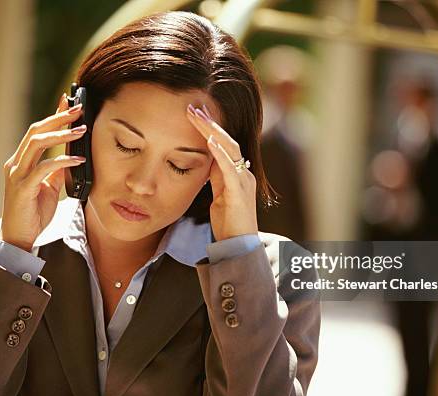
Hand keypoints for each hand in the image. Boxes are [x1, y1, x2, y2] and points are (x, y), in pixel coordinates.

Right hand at [1, 93, 86, 251]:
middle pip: (35, 131)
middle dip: (58, 118)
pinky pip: (43, 169)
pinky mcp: (23, 188)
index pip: (37, 132)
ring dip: (60, 135)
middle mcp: (16, 163)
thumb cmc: (33, 212)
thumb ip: (57, 171)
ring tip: (81, 131)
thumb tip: (71, 158)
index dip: (53, 115)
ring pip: (36, 144)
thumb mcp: (49, 187)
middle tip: (78, 110)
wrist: (19, 237)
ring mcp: (17, 174)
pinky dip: (62, 162)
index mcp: (21, 161)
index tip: (68, 102)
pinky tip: (77, 161)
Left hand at [186, 104, 257, 240]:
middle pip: (227, 141)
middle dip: (210, 123)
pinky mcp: (240, 194)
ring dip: (213, 131)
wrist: (239, 247)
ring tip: (198, 117)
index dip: (210, 128)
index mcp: (238, 173)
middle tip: (193, 107)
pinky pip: (231, 169)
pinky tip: (210, 141)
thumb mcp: (218, 195)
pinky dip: (220, 154)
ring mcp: (244, 182)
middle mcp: (244, 173)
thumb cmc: (228, 223)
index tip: (195, 112)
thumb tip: (205, 160)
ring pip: (230, 149)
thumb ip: (214, 177)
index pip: (223, 144)